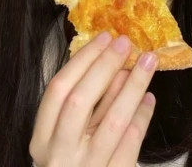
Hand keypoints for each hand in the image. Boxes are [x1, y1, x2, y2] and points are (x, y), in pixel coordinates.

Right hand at [29, 32, 157, 166]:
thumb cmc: (74, 162)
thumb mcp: (68, 136)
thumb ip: (85, 103)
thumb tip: (112, 61)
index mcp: (42, 138)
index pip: (57, 89)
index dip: (82, 59)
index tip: (104, 37)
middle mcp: (59, 154)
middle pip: (80, 100)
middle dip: (105, 65)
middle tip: (126, 43)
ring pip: (113, 120)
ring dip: (133, 85)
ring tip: (147, 61)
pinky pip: (132, 142)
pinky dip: (142, 115)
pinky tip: (149, 98)